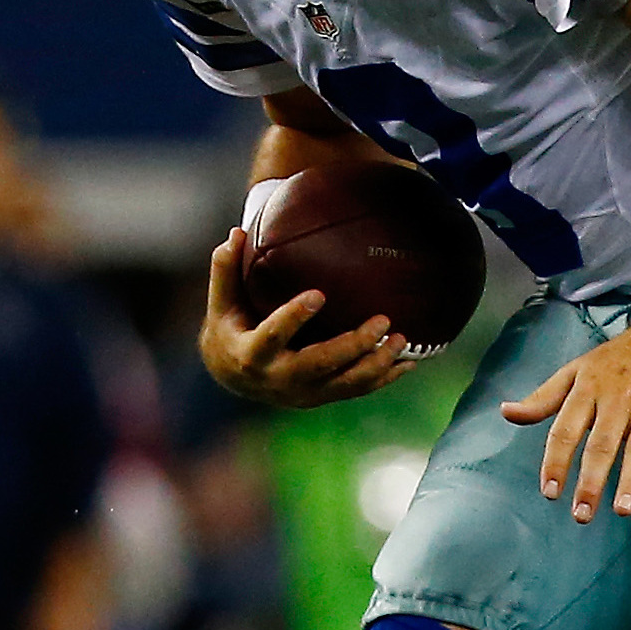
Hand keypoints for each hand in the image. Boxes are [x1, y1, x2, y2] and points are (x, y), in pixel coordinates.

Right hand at [200, 228, 411, 407]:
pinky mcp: (322, 397)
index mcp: (252, 353)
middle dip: (353, 345)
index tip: (319, 295)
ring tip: (401, 338)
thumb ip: (226, 269)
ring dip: (377, 363)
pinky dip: (383, 378)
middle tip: (382, 320)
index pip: (274, 335)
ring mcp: (303, 392)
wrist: (234, 377)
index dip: (294, 317)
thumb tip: (236, 232)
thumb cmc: (230, 329)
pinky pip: (357, 390)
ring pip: (345, 382)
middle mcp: (279, 378)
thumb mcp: (222, 303)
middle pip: (320, 364)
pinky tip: (409, 362)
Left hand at [501, 314, 630, 523]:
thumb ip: (543, 398)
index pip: (565, 430)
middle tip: (581, 513)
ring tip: (623, 509)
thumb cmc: (620, 358)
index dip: (555, 462)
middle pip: (601, 445)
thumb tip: (507, 413)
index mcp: (589, 391)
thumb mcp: (577, 370)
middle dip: (591, 481)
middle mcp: (618, 401)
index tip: (549, 491)